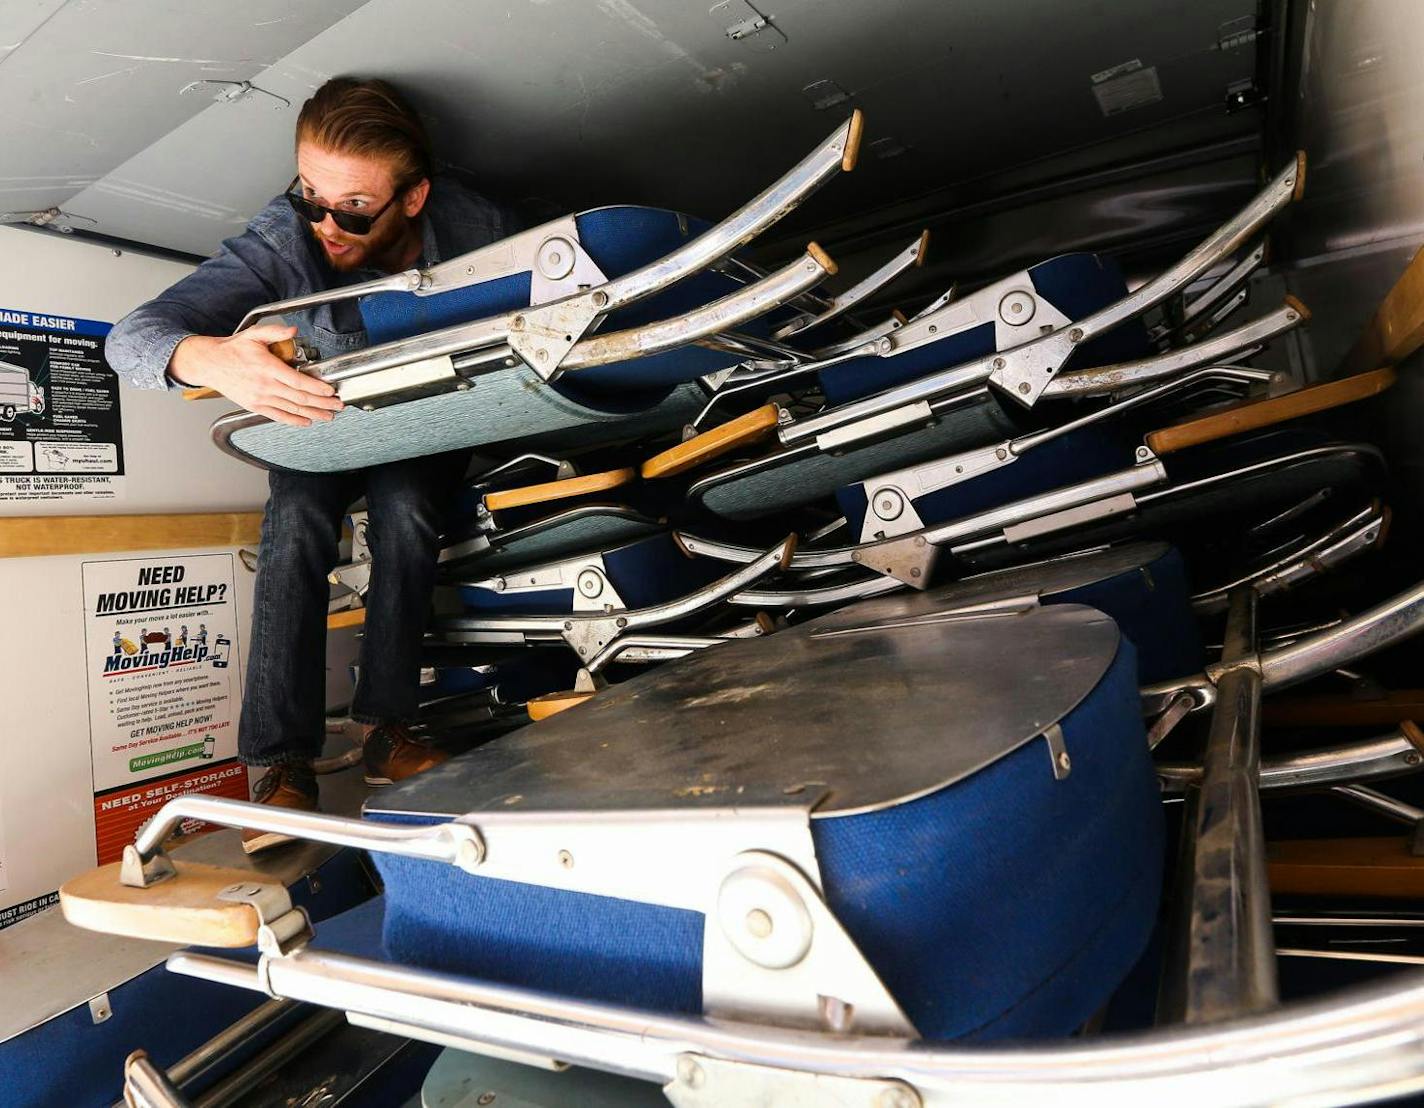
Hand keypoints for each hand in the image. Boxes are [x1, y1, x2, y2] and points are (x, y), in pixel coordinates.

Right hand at [169, 324, 342, 426]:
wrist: (209, 363)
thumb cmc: (232, 349)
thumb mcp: (253, 334)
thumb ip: (275, 332)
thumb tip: (293, 331)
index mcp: (267, 367)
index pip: (298, 381)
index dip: (317, 388)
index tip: (331, 391)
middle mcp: (265, 385)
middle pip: (300, 398)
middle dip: (322, 403)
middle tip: (338, 406)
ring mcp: (260, 398)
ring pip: (292, 409)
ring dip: (313, 414)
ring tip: (329, 415)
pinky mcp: (255, 405)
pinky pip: (278, 416)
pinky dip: (294, 421)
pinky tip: (306, 421)